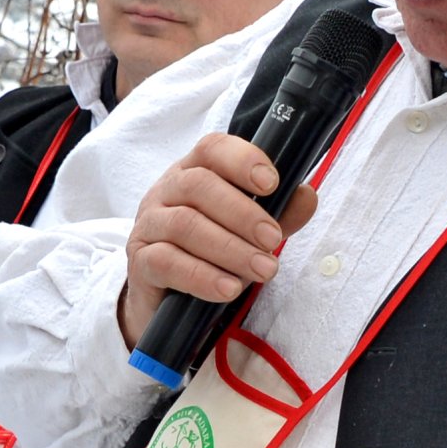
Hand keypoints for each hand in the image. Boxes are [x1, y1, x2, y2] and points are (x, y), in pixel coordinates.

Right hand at [118, 133, 315, 341]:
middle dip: (242, 213)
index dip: (242, 159)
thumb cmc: (213, 254)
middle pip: (199, 185)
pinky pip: (166, 262)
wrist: (169, 298)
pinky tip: (228, 289)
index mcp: (194, 172)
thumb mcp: (250, 231)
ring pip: (185, 224)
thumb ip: (280, 214)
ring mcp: (149, 225)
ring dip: (230, 248)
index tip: (271, 184)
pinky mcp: (140, 262)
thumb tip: (306, 197)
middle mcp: (166, 191)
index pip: (212, 149)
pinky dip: (202, 276)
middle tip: (272, 240)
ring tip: (263, 270)